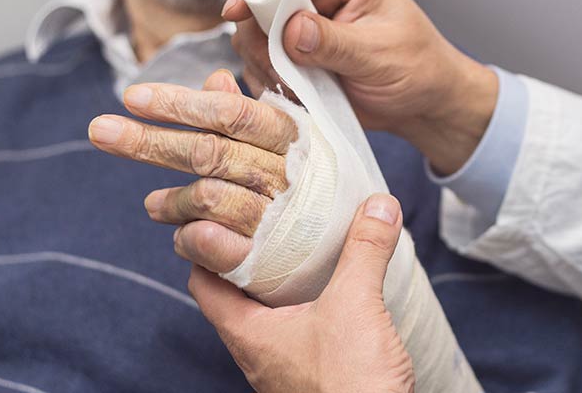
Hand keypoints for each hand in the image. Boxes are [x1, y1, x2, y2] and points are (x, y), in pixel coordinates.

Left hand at [89, 69, 293, 273]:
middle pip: (208, 151)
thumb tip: (215, 76)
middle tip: (99, 129)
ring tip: (152, 206)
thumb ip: (247, 112)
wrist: (340, 256)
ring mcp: (277, 218)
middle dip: (148, 141)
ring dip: (170, 202)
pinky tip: (181, 236)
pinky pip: (209, 243)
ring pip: (206, 197)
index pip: (230, 112)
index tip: (131, 96)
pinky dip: (186, 238)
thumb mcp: (285, 144)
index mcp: (289, 137)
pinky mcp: (266, 259)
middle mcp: (285, 174)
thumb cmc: (306, 189)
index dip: (179, 103)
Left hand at [189, 193, 414, 392]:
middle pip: (234, 299)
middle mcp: (257, 355)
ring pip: (267, 319)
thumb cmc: (350, 387)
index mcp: (247, 335)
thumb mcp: (355, 305)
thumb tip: (379, 206)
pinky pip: (297, 337)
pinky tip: (332, 297)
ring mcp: (282, 371)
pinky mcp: (311, 380)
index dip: (204, 248)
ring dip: (278, 287)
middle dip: (248, 261)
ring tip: (299, 253)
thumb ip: (364, 252)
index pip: (203, 284)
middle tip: (264, 225)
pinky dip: (306, 310)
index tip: (218, 218)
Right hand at [225, 0, 498, 174]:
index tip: (236, 11)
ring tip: (295, 85)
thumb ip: (334, 42)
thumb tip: (291, 30)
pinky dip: (269, 79)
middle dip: (260, 33)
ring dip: (265, 61)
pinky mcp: (294, 52)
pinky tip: (295, 94)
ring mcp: (303, 22)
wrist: (424, 103)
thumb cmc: (417, 67)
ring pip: (255, 31)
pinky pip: (261, 59)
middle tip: (278, 68)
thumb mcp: (379, 54)